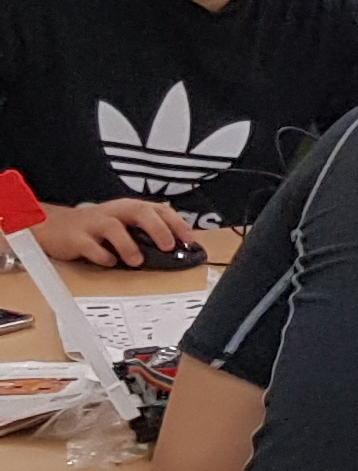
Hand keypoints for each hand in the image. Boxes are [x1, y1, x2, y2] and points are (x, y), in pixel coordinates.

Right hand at [31, 199, 189, 266]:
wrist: (55, 226)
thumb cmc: (97, 227)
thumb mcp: (125, 224)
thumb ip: (147, 233)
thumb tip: (177, 250)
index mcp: (129, 208)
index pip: (158, 210)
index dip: (177, 224)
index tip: (189, 240)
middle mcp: (114, 213)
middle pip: (139, 212)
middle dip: (157, 229)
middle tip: (168, 246)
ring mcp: (94, 224)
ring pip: (114, 228)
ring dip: (129, 245)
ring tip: (137, 261)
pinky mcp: (77, 238)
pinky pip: (91, 247)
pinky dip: (102, 256)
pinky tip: (110, 262)